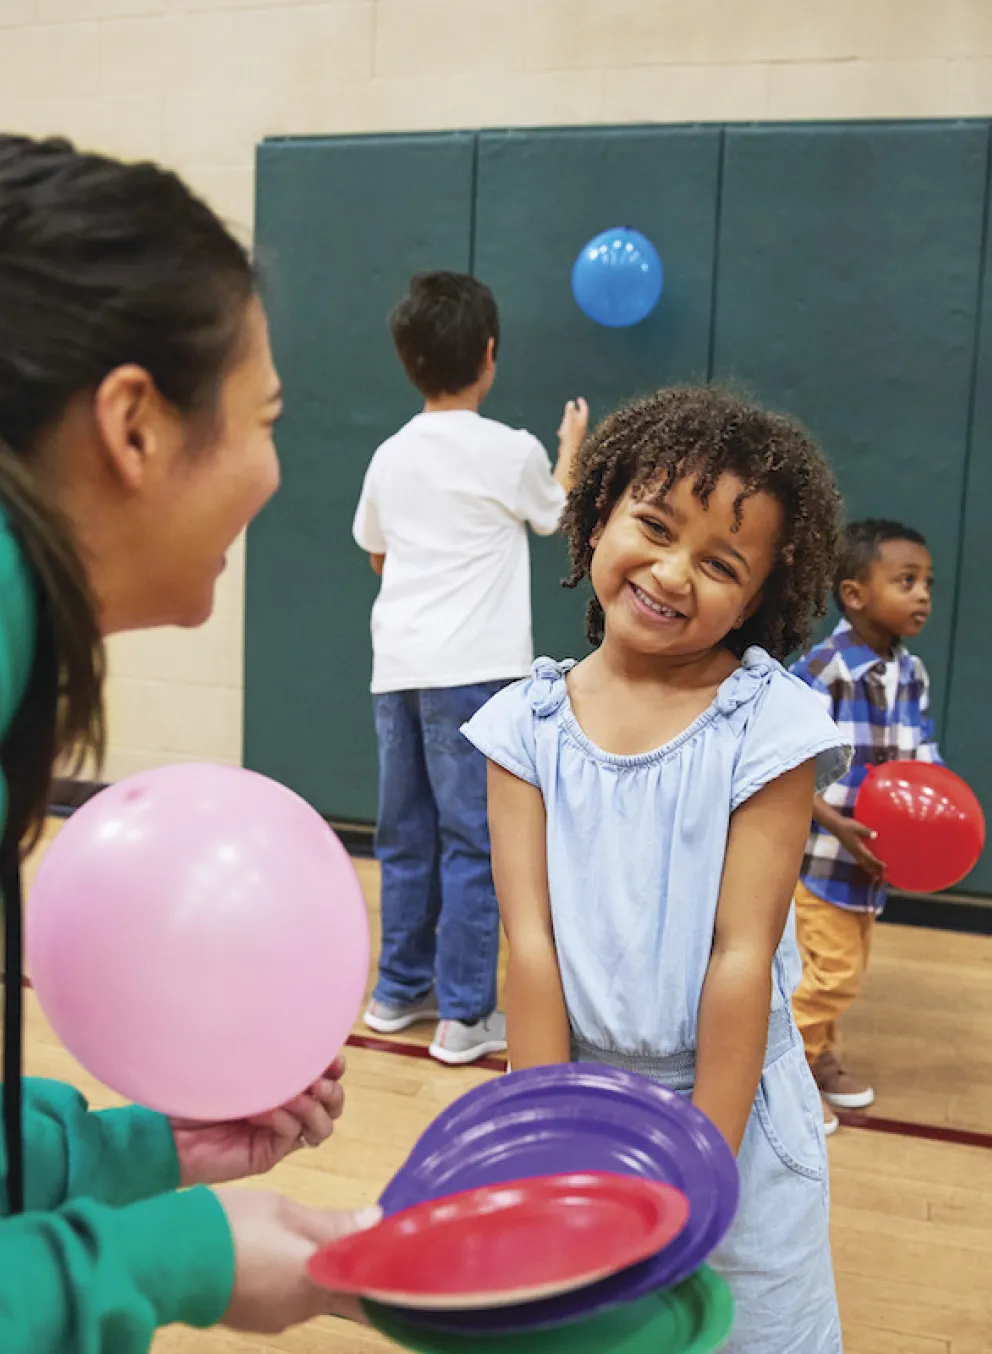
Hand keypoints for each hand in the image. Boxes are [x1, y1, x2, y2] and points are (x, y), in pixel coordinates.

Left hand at [173, 1055, 346, 1187]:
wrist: (168, 1131)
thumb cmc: (197, 1091)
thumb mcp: (237, 1067)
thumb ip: (269, 1059)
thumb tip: (297, 1044)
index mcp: (282, 1082)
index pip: (324, 1074)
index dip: (334, 1066)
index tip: (333, 1057)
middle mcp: (287, 1107)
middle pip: (333, 1103)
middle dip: (333, 1090)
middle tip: (319, 1082)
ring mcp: (280, 1133)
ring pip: (323, 1125)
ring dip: (316, 1108)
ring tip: (300, 1097)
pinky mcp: (269, 1155)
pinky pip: (293, 1137)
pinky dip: (286, 1121)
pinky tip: (266, 1112)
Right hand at [217, 1188, 380, 1333]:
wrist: (168, 1258)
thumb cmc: (231, 1225)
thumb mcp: (283, 1211)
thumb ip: (331, 1223)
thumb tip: (375, 1221)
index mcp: (314, 1280)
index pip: (365, 1290)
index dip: (381, 1274)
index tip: (394, 1256)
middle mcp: (300, 1309)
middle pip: (339, 1292)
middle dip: (348, 1269)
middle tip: (354, 1236)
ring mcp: (274, 1319)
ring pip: (311, 1295)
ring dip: (316, 1272)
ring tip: (308, 1237)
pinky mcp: (253, 1320)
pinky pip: (285, 1301)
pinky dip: (290, 1280)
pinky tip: (277, 1255)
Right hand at [558, 397, 588, 448]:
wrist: (570, 452)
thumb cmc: (569, 436)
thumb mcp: (568, 421)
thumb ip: (569, 412)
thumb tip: (571, 403)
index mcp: (582, 421)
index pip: (584, 409)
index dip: (582, 403)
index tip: (579, 399)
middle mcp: (582, 427)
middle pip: (580, 417)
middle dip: (575, 411)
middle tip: (572, 406)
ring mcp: (579, 434)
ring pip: (575, 424)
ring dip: (570, 420)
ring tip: (565, 418)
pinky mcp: (574, 440)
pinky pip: (571, 431)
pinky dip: (567, 428)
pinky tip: (561, 432)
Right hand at [834, 820, 884, 879]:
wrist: (835, 826)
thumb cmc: (847, 826)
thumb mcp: (858, 827)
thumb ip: (866, 832)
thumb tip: (875, 835)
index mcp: (858, 847)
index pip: (869, 857)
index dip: (876, 862)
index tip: (884, 866)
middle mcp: (855, 852)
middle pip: (866, 864)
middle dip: (874, 871)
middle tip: (882, 877)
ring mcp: (852, 852)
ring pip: (862, 864)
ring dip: (869, 870)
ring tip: (876, 876)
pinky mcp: (851, 851)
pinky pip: (860, 861)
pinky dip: (865, 866)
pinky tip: (867, 866)